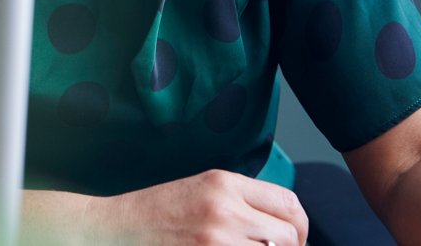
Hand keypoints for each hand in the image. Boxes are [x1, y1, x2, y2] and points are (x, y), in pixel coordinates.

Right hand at [20, 169, 306, 244]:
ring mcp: (217, 239)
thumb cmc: (159, 210)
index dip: (301, 226)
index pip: (289, 204)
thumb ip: (243, 198)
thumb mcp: (203, 187)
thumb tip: (285, 224)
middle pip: (289, 236)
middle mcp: (225, 208)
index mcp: (225, 182)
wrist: (119, 228)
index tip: (297, 236)